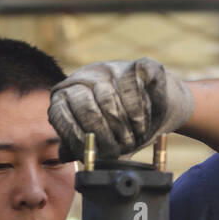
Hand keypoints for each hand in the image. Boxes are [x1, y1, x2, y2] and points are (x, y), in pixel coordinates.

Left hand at [48, 58, 193, 160]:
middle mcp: (86, 76)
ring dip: (123, 127)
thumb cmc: (121, 131)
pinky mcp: (141, 65)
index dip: (76, 138)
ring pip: (109, 97)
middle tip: (117, 149)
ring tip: (132, 140)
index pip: (60, 113)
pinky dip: (138, 110)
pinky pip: (134, 84)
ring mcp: (112, 67)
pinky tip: (141, 124)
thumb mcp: (97, 142)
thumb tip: (64, 154)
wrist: (158, 113)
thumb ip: (78, 147)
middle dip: (102, 135)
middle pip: (85, 106)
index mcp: (67, 95)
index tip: (92, 153)